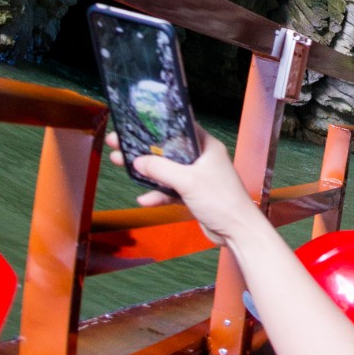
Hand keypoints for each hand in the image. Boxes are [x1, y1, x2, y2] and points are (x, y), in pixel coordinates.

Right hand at [105, 128, 256, 244]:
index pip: (179, 128)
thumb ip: (162, 169)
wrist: (236, 231)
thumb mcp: (188, 181)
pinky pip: (170, 190)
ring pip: (166, 171)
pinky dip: (158, 194)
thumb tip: (138, 161)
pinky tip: (143, 199)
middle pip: (168, 149)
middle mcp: (201, 158)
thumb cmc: (219, 199)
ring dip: (146, 171)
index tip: (135, 123)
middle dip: (143, 148)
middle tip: (118, 142)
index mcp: (205, 146)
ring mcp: (196, 177)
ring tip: (119, 163)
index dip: (157, 126)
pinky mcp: (193, 195)